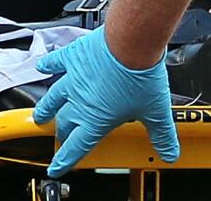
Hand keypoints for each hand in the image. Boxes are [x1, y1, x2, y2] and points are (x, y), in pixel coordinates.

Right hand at [32, 27, 178, 175]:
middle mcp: (80, 101)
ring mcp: (74, 78)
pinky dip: (47, 65)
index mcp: (97, 119)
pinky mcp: (73, 57)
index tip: (55, 167)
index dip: (65, 159)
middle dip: (60, 134)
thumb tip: (169, 152)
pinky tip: (42, 67)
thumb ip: (162, 135)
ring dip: (47, 108)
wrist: (130, 43)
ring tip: (41, 113)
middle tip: (58, 137)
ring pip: (54, 97)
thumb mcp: (156, 111)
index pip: (77, 146)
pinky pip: (55, 63)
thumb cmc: (140, 75)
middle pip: (64, 123)